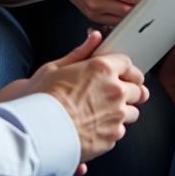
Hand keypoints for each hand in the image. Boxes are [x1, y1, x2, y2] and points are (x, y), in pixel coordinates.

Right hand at [0, 31, 147, 162]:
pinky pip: (120, 131)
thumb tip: (94, 38)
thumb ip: (81, 52)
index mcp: (102, 69)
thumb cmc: (42, 98)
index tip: (123, 72)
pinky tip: (95, 125)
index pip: (128, 63)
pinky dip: (112, 128)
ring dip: (124, 110)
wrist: (37, 131)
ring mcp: (116, 116)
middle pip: (137, 88)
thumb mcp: (56, 67)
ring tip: (105, 111)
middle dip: (130, 89)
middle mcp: (114, 92)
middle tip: (117, 91)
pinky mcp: (112, 137)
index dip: (126, 67)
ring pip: (133, 112)